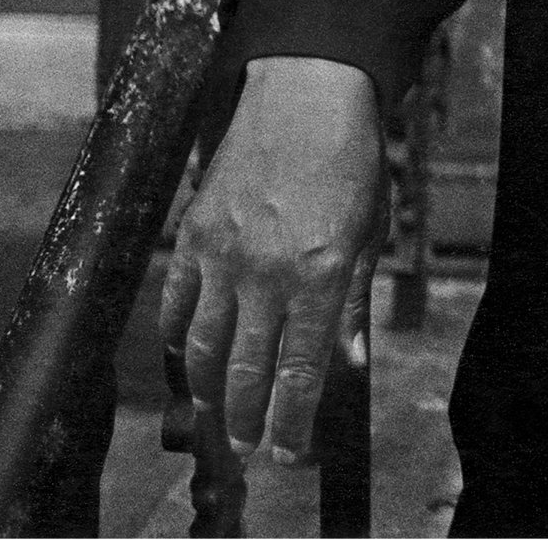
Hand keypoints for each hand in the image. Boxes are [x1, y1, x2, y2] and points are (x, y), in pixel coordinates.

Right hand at [158, 56, 386, 462]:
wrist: (306, 94)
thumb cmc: (349, 161)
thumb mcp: (370, 233)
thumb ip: (352, 303)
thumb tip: (346, 364)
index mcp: (320, 273)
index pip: (299, 371)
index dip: (292, 421)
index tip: (291, 452)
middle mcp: (267, 271)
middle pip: (247, 371)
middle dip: (248, 419)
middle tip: (252, 444)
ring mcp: (223, 254)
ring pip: (204, 347)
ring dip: (211, 389)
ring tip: (222, 411)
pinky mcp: (192, 234)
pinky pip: (177, 304)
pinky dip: (180, 339)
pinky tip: (191, 357)